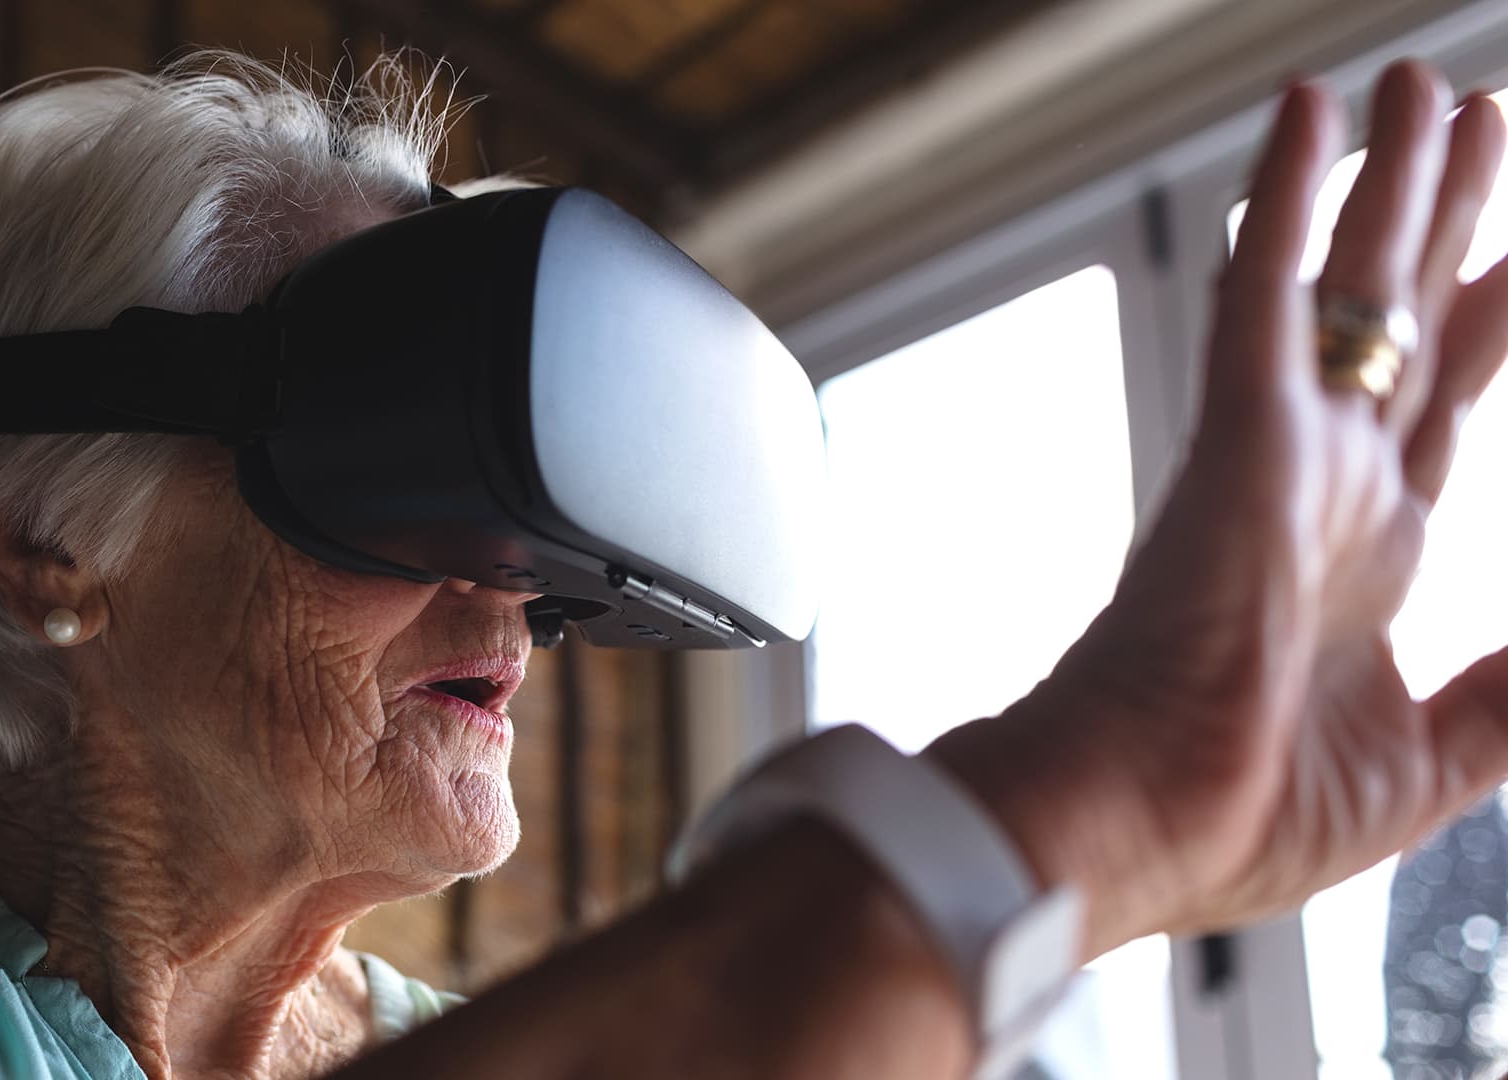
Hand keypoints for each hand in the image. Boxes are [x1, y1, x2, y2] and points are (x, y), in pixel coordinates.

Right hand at [931, 62, 1507, 958]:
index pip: (1435, 406)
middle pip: (1401, 318)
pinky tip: (1312, 114)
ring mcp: (1280, 450)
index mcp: (1363, 552)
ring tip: (1425, 88)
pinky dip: (1289, 198)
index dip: (1487, 327)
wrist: (1131, 827)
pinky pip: (1268, 291)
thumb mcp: (1436, 766)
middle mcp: (1325, 481)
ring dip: (1387, 182)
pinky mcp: (1240, 435)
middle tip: (1475, 121)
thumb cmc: (1237, 816)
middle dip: (1445, 222)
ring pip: (1345, 281)